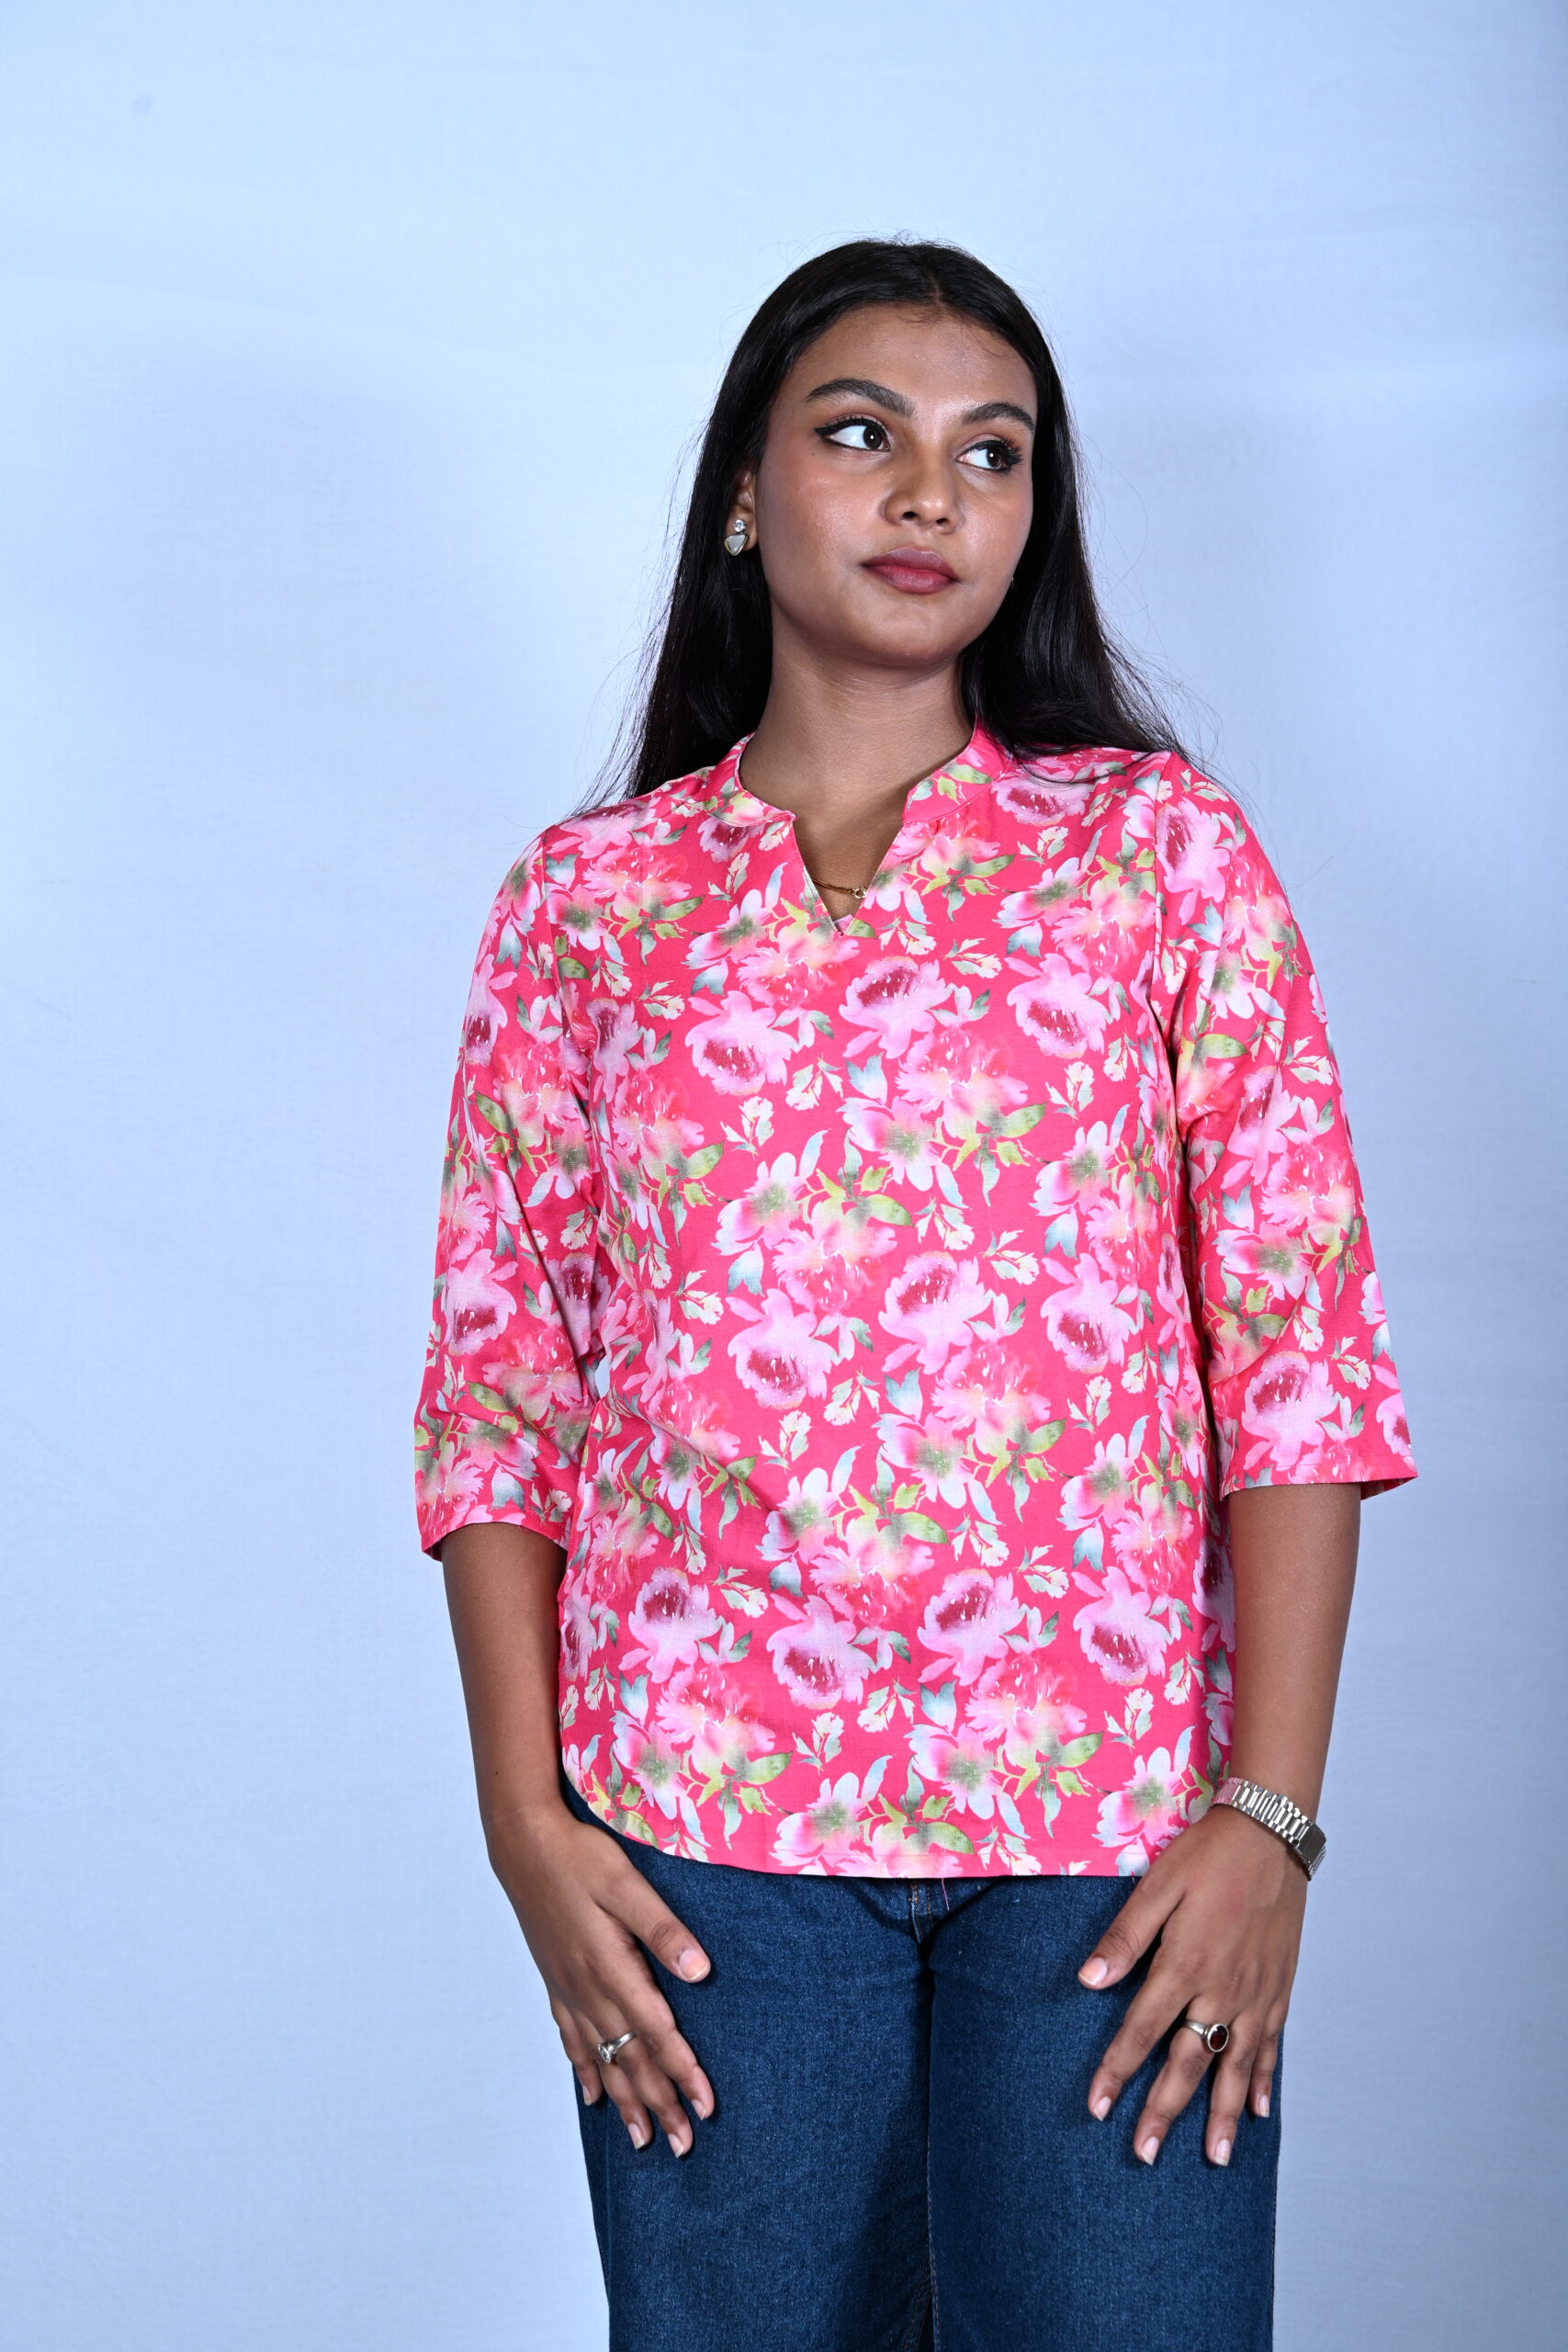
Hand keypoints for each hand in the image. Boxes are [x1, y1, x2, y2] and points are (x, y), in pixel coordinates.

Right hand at [487, 1798, 716, 2156]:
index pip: (657, 2032)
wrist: (522, 1844)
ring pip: (601, 2058)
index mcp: (611, 1966)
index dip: (683, 2071)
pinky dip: (584, 2071)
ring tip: (643, 2140)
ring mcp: (568, 1989)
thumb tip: (699, 1971)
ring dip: (625, 2100)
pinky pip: (572, 2039)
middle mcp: (588, 1988)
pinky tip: (593, 2096)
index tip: (707, 2107)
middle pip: (630, 2058)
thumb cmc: (579, 1857)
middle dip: (659, 2103)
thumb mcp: (626, 1883)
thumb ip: (661, 1928)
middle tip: (684, 2146)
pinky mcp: (555, 1981)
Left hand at [1077, 1803, 1305, 2165]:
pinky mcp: (1279, 1990)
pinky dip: (1263, 2082)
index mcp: (1185, 1966)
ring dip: (1223, 2116)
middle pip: (1187, 2064)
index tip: (1097, 2108)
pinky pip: (1271, 2048)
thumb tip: (1086, 1982)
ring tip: (1213, 2158)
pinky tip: (1258, 2111)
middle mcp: (1222, 1991)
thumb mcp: (1157, 1886)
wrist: (1271, 1834)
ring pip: (1235, 2068)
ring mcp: (1255, 1995)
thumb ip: (1124, 1937)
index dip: (1117, 2071)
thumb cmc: (1208, 1856)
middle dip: (1164, 2111)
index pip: (1142, 2032)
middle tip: (1144, 2154)